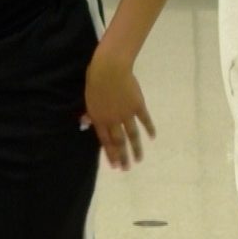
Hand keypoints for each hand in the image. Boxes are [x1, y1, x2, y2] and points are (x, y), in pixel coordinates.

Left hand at [84, 50, 156, 171]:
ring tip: (139, 159)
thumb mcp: (88, 98)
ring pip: (132, 136)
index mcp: (100, 119)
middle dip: (123, 157)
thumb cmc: (95, 80)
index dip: (110, 154)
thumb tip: (85, 123)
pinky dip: (149, 129)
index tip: (114, 166)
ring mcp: (127, 114)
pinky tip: (152, 137)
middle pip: (119, 142)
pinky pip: (145, 120)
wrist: (110, 69)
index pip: (105, 141)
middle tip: (126, 169)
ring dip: (136, 149)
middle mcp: (113, 120)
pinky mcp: (138, 106)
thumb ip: (89, 113)